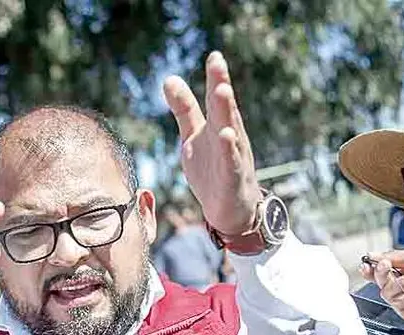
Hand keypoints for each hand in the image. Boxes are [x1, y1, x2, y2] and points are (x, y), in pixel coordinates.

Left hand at [163, 52, 261, 235]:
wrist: (229, 210)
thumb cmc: (213, 170)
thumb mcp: (194, 137)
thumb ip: (184, 110)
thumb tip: (169, 78)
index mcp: (218, 126)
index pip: (215, 99)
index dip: (215, 77)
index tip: (214, 56)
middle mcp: (229, 137)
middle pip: (224, 109)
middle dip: (221, 85)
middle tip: (217, 63)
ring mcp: (234, 157)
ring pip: (231, 131)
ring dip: (227, 111)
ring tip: (222, 90)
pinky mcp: (233, 178)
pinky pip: (231, 162)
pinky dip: (229, 149)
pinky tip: (225, 135)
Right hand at [361, 249, 403, 333]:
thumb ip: (397, 256)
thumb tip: (374, 256)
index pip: (385, 271)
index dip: (374, 267)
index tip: (367, 262)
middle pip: (380, 282)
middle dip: (381, 272)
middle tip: (386, 266)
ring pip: (386, 293)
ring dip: (401, 282)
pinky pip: (398, 305)